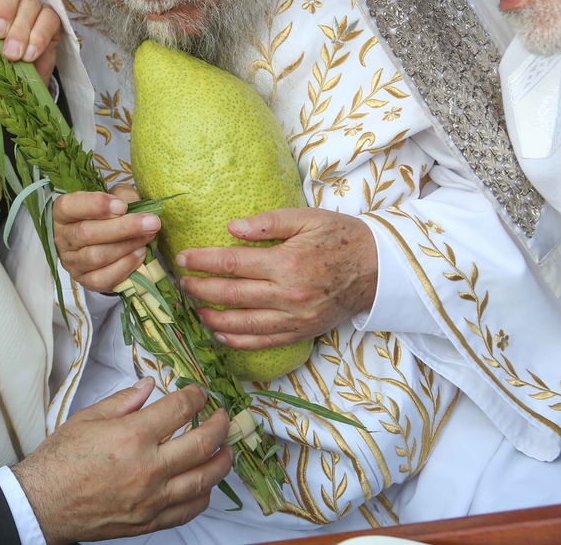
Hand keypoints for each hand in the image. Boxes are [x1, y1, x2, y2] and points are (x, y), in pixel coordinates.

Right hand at [13, 379, 232, 543]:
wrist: (42, 503)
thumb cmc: (60, 459)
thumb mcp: (88, 418)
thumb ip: (124, 401)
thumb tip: (150, 386)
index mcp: (132, 436)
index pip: (179, 410)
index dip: (194, 397)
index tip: (198, 393)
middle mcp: (148, 468)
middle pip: (201, 444)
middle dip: (219, 426)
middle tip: (223, 417)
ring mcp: (151, 498)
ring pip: (203, 479)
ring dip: (221, 462)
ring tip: (227, 450)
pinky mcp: (148, 521)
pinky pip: (187, 510)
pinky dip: (203, 496)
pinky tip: (206, 485)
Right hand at [53, 185, 158, 291]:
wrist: (109, 240)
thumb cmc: (110, 214)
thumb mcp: (115, 196)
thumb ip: (122, 195)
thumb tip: (130, 206)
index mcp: (62, 212)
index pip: (70, 206)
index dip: (96, 205)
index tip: (122, 206)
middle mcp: (62, 238)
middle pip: (86, 233)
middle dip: (123, 228)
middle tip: (151, 222)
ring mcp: (71, 262)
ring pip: (96, 256)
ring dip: (127, 246)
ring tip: (148, 236)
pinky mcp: (84, 280)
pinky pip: (103, 278)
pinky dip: (125, 266)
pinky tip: (139, 253)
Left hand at [177, 208, 378, 348]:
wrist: (379, 269)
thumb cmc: (341, 237)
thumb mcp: (307, 217)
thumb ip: (268, 222)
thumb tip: (231, 227)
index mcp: (287, 263)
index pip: (233, 263)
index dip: (204, 261)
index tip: (183, 258)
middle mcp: (288, 295)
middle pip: (232, 295)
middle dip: (200, 289)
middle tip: (181, 283)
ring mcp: (295, 318)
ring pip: (244, 325)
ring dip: (214, 318)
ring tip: (194, 310)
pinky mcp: (301, 333)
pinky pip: (264, 342)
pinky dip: (238, 342)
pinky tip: (220, 334)